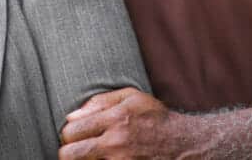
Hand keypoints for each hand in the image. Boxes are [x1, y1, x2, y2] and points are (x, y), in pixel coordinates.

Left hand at [58, 88, 192, 158]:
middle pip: (68, 155)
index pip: (70, 131)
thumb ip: (99, 103)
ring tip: (93, 156)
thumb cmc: (155, 118)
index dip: (69, 134)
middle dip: (69, 152)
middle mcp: (115, 144)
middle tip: (78, 150)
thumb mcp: (131, 97)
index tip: (76, 135)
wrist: (183, 144)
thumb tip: (71, 116)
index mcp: (114, 119)